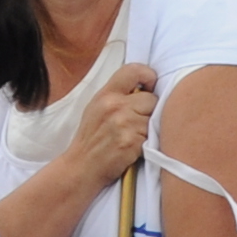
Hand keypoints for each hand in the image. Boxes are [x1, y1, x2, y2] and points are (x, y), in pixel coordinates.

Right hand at [74, 64, 157, 185]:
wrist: (82, 167)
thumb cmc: (91, 138)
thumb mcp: (97, 108)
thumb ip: (118, 95)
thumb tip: (145, 87)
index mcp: (106, 94)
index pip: (133, 70)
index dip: (148, 75)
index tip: (150, 86)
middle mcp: (114, 105)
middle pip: (152, 98)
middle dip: (150, 110)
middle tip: (138, 122)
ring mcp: (124, 123)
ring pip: (155, 118)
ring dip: (150, 128)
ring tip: (135, 136)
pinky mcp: (132, 141)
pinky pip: (153, 135)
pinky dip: (148, 141)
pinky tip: (135, 146)